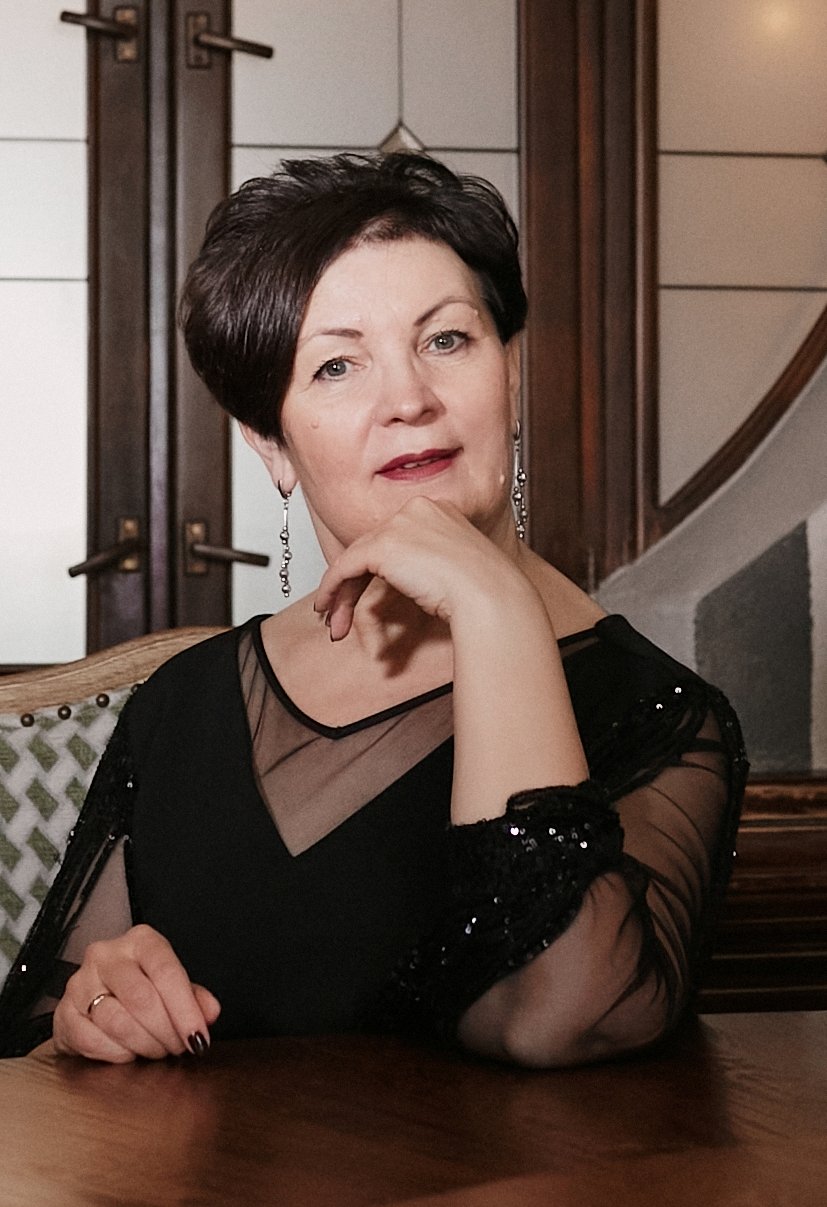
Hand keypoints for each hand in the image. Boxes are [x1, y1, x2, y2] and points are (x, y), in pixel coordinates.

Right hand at [53, 924, 220, 1062]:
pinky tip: (128, 1052)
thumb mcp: (171, 986)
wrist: (95, 998)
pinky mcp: (63, 1011)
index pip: (166, 972)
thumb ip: (194, 997)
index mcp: (140, 941)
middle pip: (141, 999)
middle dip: (166, 1032)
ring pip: (117, 1021)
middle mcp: (107, 955)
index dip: (185, 1010)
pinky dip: (116, 1053)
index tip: (198, 1038)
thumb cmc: (141, 988)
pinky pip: (92, 1039)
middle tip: (178, 1048)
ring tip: (156, 1049)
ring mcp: (80, 982)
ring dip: (144, 1045)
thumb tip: (210, 1012)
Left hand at [314, 496, 526, 640]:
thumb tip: (406, 582)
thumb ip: (428, 565)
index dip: (376, 569)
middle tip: (341, 612)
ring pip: (356, 558)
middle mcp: (416, 510)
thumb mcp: (456, 568)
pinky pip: (345, 567)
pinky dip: (332, 589)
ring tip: (333, 621)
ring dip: (340, 593)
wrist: (491, 595)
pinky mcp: (383, 544)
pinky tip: (328, 609)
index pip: (394, 538)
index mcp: (439, 510)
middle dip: (354, 584)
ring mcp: (399, 524)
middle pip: (372, 547)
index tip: (368, 595)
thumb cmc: (485, 590)